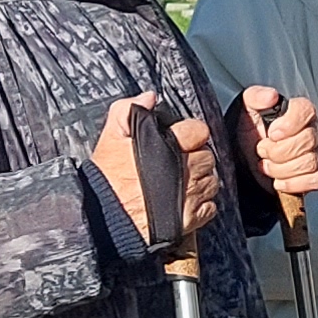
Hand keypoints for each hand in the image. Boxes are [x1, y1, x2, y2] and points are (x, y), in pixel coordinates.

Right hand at [95, 96, 220, 250]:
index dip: (190, 133)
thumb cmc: (107, 181)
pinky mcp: (190, 218)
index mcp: (167, 147)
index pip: (198, 130)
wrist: (105, 220)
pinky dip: (203, 203)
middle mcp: (184, 171)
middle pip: (207, 156)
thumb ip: (127, 111)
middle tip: (181, 161)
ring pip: (211, 180)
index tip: (182, 138)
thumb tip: (149, 97)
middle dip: (196, 156)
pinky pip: (210, 206)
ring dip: (201, 179)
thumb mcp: (110, 138)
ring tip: (184, 181)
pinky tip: (187, 200)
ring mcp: (189, 196)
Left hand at [231, 85, 317, 206]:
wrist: (244, 162)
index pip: (306, 110)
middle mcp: (313, 131)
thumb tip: (271, 96)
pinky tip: (279, 180)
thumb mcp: (244, 111)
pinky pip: (317, 180)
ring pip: (310, 162)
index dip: (289, 124)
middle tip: (263, 151)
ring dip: (282, 169)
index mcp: (297, 112)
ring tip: (267, 166)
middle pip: (308, 141)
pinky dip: (294, 183)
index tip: (272, 133)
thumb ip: (255, 97)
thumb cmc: (248, 135)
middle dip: (278, 151)